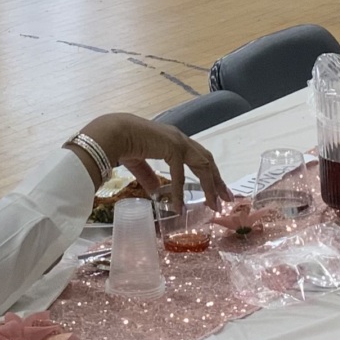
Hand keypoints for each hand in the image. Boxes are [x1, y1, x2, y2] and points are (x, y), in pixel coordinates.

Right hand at [80, 113, 230, 207]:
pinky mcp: (172, 148)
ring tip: (215, 204)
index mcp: (174, 141)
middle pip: (207, 160)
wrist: (113, 133)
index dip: (209, 174)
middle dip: (218, 180)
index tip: (217, 192)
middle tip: (226, 199)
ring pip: (203, 165)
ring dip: (210, 186)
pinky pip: (180, 175)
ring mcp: (178, 142)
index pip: (199, 157)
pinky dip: (180, 192)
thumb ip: (150, 177)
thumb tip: (157, 193)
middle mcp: (180, 140)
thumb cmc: (123, 144)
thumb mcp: (139, 164)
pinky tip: (179, 206)